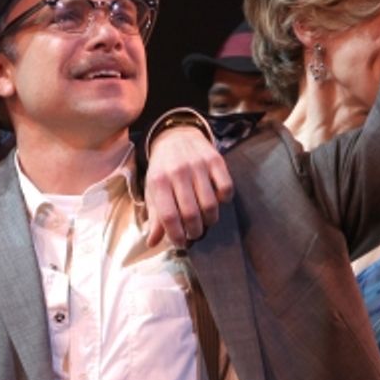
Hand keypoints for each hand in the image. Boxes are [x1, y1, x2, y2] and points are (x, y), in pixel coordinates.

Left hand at [142, 127, 232, 247]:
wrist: (175, 135)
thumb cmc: (162, 169)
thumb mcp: (153, 190)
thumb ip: (154, 217)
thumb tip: (153, 243)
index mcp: (159, 181)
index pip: (169, 217)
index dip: (176, 236)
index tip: (181, 243)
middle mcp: (178, 173)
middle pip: (191, 214)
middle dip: (194, 232)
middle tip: (194, 234)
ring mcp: (198, 166)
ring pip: (210, 205)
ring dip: (210, 220)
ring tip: (205, 222)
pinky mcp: (216, 160)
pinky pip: (226, 188)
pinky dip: (224, 200)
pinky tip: (217, 201)